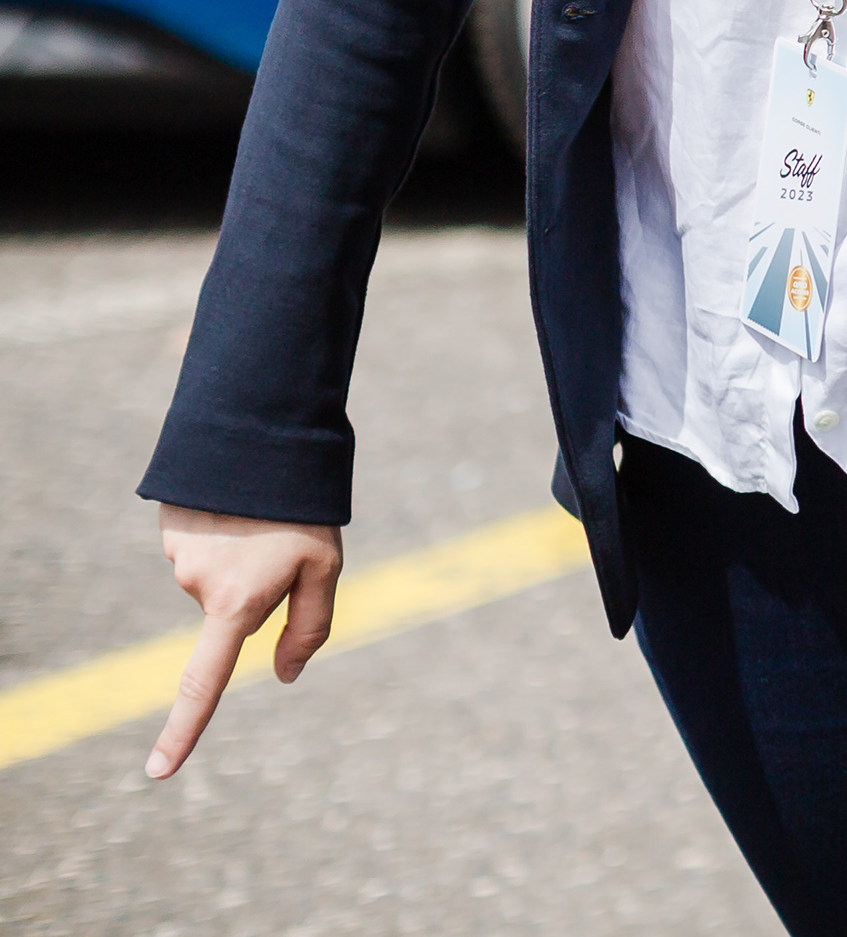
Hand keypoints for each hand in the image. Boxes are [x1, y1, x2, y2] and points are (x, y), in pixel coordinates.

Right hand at [146, 506, 342, 778]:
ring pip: (215, 580)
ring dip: (239, 557)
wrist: (262, 435)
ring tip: (260, 518)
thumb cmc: (303, 507)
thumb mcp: (325, 567)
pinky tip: (237, 506)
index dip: (184, 730)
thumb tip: (287, 675)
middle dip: (254, 590)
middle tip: (280, 543)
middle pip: (230, 613)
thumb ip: (309, 628)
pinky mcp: (169, 530)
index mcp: (237, 604)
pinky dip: (221, 535)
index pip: (207, 682)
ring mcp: (178, 559)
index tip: (159, 773)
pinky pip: (202, 549)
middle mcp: (198, 587)